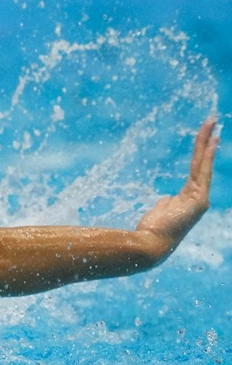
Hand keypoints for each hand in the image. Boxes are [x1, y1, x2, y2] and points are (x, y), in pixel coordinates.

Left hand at [136, 116, 219, 257]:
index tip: (207, 137)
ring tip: (212, 122)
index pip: (197, 170)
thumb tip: (167, 198)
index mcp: (189, 198)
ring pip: (203, 163)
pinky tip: (210, 142)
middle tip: (213, 120)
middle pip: (203, 163)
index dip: (202, 153)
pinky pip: (201, 172)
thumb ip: (167, 203)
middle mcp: (198, 197)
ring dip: (206, 141)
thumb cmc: (152, 231)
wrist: (151, 244)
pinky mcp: (199, 201)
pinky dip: (206, 156)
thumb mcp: (159, 212)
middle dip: (208, 141)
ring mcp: (200, 198)